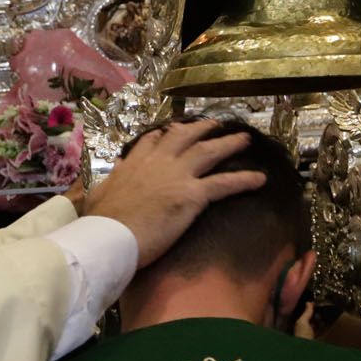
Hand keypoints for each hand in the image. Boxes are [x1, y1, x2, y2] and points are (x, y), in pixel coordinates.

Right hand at [80, 120, 266, 266]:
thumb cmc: (102, 222)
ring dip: (228, 143)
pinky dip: (244, 180)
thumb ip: (113, 178)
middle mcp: (158, 162)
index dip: (166, 134)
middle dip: (201, 128)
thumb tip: (118, 167)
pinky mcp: (192, 195)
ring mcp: (177, 175)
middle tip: (214, 124)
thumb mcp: (100, 193)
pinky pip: (224, 184)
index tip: (174, 128)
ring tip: (244, 138)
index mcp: (134, 164)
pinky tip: (261, 179)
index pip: (153, 141)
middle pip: (184, 137)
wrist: (110, 236)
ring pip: (208, 152)